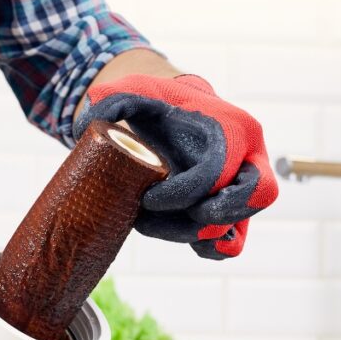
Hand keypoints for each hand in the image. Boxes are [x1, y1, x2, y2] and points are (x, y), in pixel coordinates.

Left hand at [74, 74, 277, 259]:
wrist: (184, 114)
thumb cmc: (163, 104)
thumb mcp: (137, 91)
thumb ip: (113, 98)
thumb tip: (87, 125)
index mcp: (237, 130)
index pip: (218, 172)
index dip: (180, 194)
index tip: (147, 198)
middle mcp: (253, 160)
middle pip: (252, 199)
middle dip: (200, 217)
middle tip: (158, 211)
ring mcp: (247, 190)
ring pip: (233, 231)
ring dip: (188, 236)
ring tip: (151, 223)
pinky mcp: (236, 214)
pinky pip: (232, 246)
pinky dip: (204, 248)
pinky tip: (173, 230)